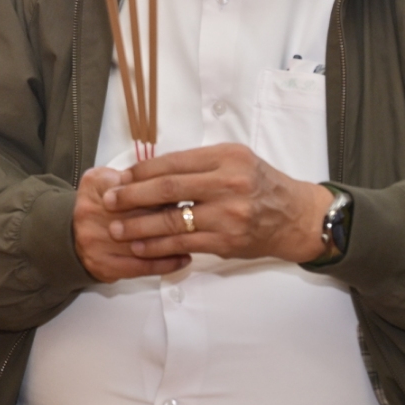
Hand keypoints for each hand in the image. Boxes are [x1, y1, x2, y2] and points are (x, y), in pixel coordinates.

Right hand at [73, 166, 186, 281]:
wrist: (69, 238)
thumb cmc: (99, 206)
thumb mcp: (105, 179)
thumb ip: (132, 176)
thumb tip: (171, 180)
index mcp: (95, 185)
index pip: (136, 186)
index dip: (165, 190)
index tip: (187, 192)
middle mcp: (91, 212)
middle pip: (141, 214)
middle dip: (173, 214)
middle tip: (197, 214)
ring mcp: (96, 241)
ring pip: (144, 242)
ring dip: (175, 240)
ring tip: (198, 237)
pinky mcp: (104, 265)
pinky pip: (141, 266)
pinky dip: (166, 263)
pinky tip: (184, 258)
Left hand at [98, 143, 332, 266]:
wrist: (295, 217)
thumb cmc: (260, 184)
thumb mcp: (235, 160)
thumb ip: (197, 164)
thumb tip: (149, 171)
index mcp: (227, 158)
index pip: (173, 163)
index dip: (140, 171)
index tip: (120, 177)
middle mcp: (228, 184)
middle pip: (168, 189)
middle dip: (131, 196)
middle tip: (108, 201)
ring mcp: (228, 215)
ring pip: (173, 221)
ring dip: (139, 226)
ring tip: (116, 228)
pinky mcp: (227, 241)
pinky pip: (184, 244)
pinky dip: (158, 246)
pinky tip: (140, 245)